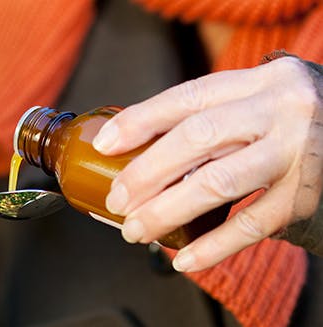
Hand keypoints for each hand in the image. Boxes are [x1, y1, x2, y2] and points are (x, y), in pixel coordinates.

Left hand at [92, 56, 321, 271]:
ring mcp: (297, 153)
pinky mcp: (306, 197)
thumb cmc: (293, 120)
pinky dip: (213, 247)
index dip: (140, 120)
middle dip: (146, 172)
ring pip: (217, 183)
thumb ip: (214, 116)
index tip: (106, 144)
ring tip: (137, 232)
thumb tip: (141, 148)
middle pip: (196, 138)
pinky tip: (185, 260)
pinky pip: (251, 226)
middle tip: (117, 200)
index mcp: (260, 82)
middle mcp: (280, 110)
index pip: (188, 97)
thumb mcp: (260, 101)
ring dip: (167, 212)